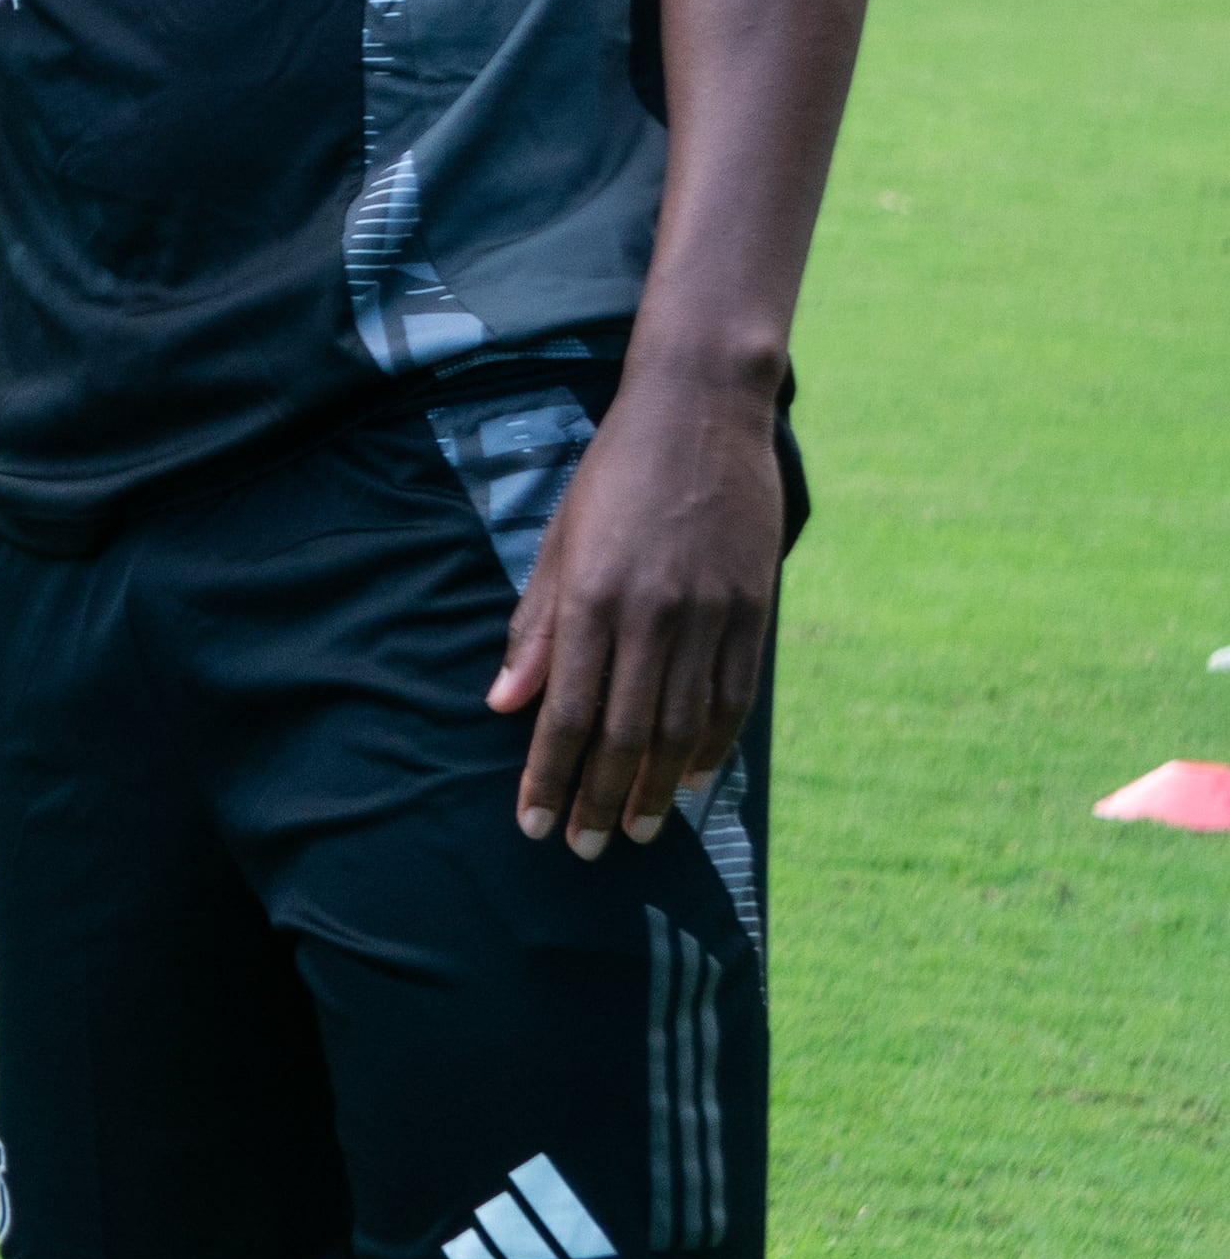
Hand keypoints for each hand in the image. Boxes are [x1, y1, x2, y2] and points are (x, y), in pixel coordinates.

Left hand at [488, 365, 783, 856]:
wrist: (700, 411)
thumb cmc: (613, 473)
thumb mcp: (559, 540)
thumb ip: (537, 628)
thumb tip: (504, 704)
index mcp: (593, 596)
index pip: (566, 712)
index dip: (549, 776)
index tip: (534, 824)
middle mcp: (652, 614)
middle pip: (624, 734)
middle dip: (599, 799)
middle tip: (584, 848)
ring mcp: (710, 615)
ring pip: (681, 728)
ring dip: (654, 788)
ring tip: (634, 831)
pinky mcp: (753, 610)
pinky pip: (733, 699)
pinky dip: (711, 748)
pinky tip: (689, 780)